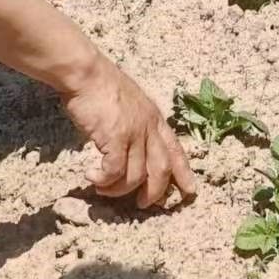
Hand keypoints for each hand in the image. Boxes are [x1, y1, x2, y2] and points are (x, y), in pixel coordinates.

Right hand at [62, 55, 196, 208]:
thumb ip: (138, 124)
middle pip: (161, 170)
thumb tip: (133, 147)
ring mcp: (134, 132)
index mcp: (155, 119)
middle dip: (154, 193)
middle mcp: (149, 127)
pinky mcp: (116, 138)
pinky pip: (114, 171)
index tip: (191, 191)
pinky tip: (91, 177)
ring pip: (135, 176)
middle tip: (143, 205)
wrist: (87, 73)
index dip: (184, 173)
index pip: (176, 150)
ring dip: (118, 190)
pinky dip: (103, 180)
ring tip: (103, 189)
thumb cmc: (103, 86)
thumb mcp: (132, 104)